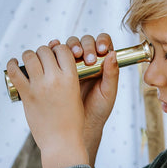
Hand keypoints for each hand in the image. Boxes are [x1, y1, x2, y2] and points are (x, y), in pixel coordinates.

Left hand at [6, 43, 88, 167]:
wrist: (62, 142)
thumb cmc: (71, 122)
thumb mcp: (75, 95)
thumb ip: (67, 79)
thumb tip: (55, 65)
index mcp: (71, 78)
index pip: (63, 49)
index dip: (57, 49)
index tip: (54, 55)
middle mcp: (56, 79)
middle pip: (45, 50)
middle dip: (42, 52)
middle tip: (40, 59)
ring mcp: (40, 86)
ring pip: (30, 56)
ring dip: (28, 56)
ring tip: (28, 61)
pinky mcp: (27, 95)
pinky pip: (15, 72)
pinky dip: (11, 64)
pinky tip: (12, 63)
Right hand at [56, 33, 118, 164]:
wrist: (80, 126)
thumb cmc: (98, 110)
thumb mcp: (108, 93)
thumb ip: (112, 74)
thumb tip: (112, 54)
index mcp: (103, 63)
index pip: (103, 42)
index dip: (101, 42)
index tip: (101, 50)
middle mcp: (87, 60)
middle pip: (85, 42)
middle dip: (86, 46)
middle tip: (87, 58)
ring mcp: (71, 63)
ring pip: (70, 45)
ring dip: (70, 46)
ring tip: (74, 55)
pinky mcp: (57, 68)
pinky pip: (54, 55)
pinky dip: (53, 49)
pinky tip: (53, 50)